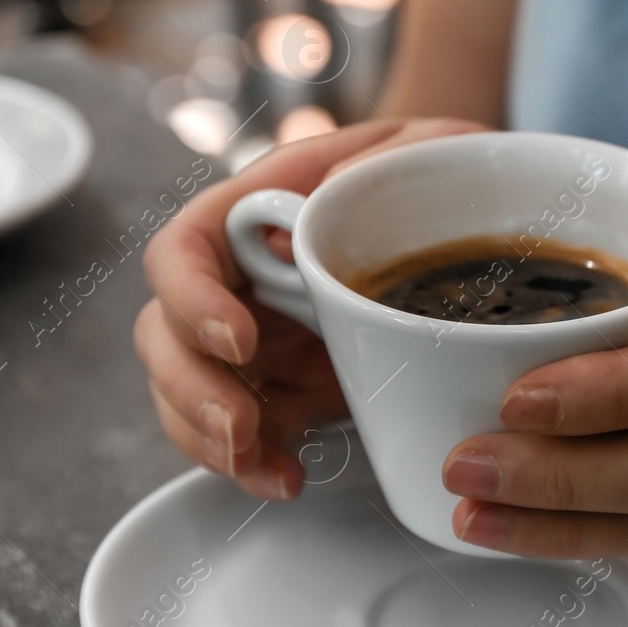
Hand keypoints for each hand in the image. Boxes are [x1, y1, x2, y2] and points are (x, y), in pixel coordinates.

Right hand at [135, 117, 490, 498]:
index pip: (184, 249)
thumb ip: (375, 166)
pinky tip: (285, 478)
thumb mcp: (421, 148)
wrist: (465, 208)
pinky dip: (252, 462)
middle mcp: (238, 275)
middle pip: (163, 332)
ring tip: (266, 467)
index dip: (191, 298)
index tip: (238, 338)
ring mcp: (253, 335)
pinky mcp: (282, 385)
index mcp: (256, 209)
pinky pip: (240, 431)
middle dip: (191, 389)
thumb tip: (316, 207)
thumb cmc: (434, 168)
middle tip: (241, 427)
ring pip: (185, 390)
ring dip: (210, 438)